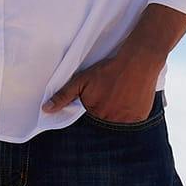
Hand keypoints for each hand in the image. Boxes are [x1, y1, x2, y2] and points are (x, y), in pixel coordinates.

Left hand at [42, 48, 158, 123]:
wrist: (137, 62)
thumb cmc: (108, 70)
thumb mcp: (82, 80)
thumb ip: (63, 96)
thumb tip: (46, 110)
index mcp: (95, 115)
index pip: (89, 121)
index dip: (92, 110)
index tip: (97, 100)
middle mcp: (111, 122)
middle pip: (104, 122)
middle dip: (104, 111)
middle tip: (110, 95)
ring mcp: (127, 122)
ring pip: (118, 122)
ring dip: (117, 113)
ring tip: (120, 96)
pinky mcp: (140, 118)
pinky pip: (132, 121)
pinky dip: (130, 112)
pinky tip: (129, 99)